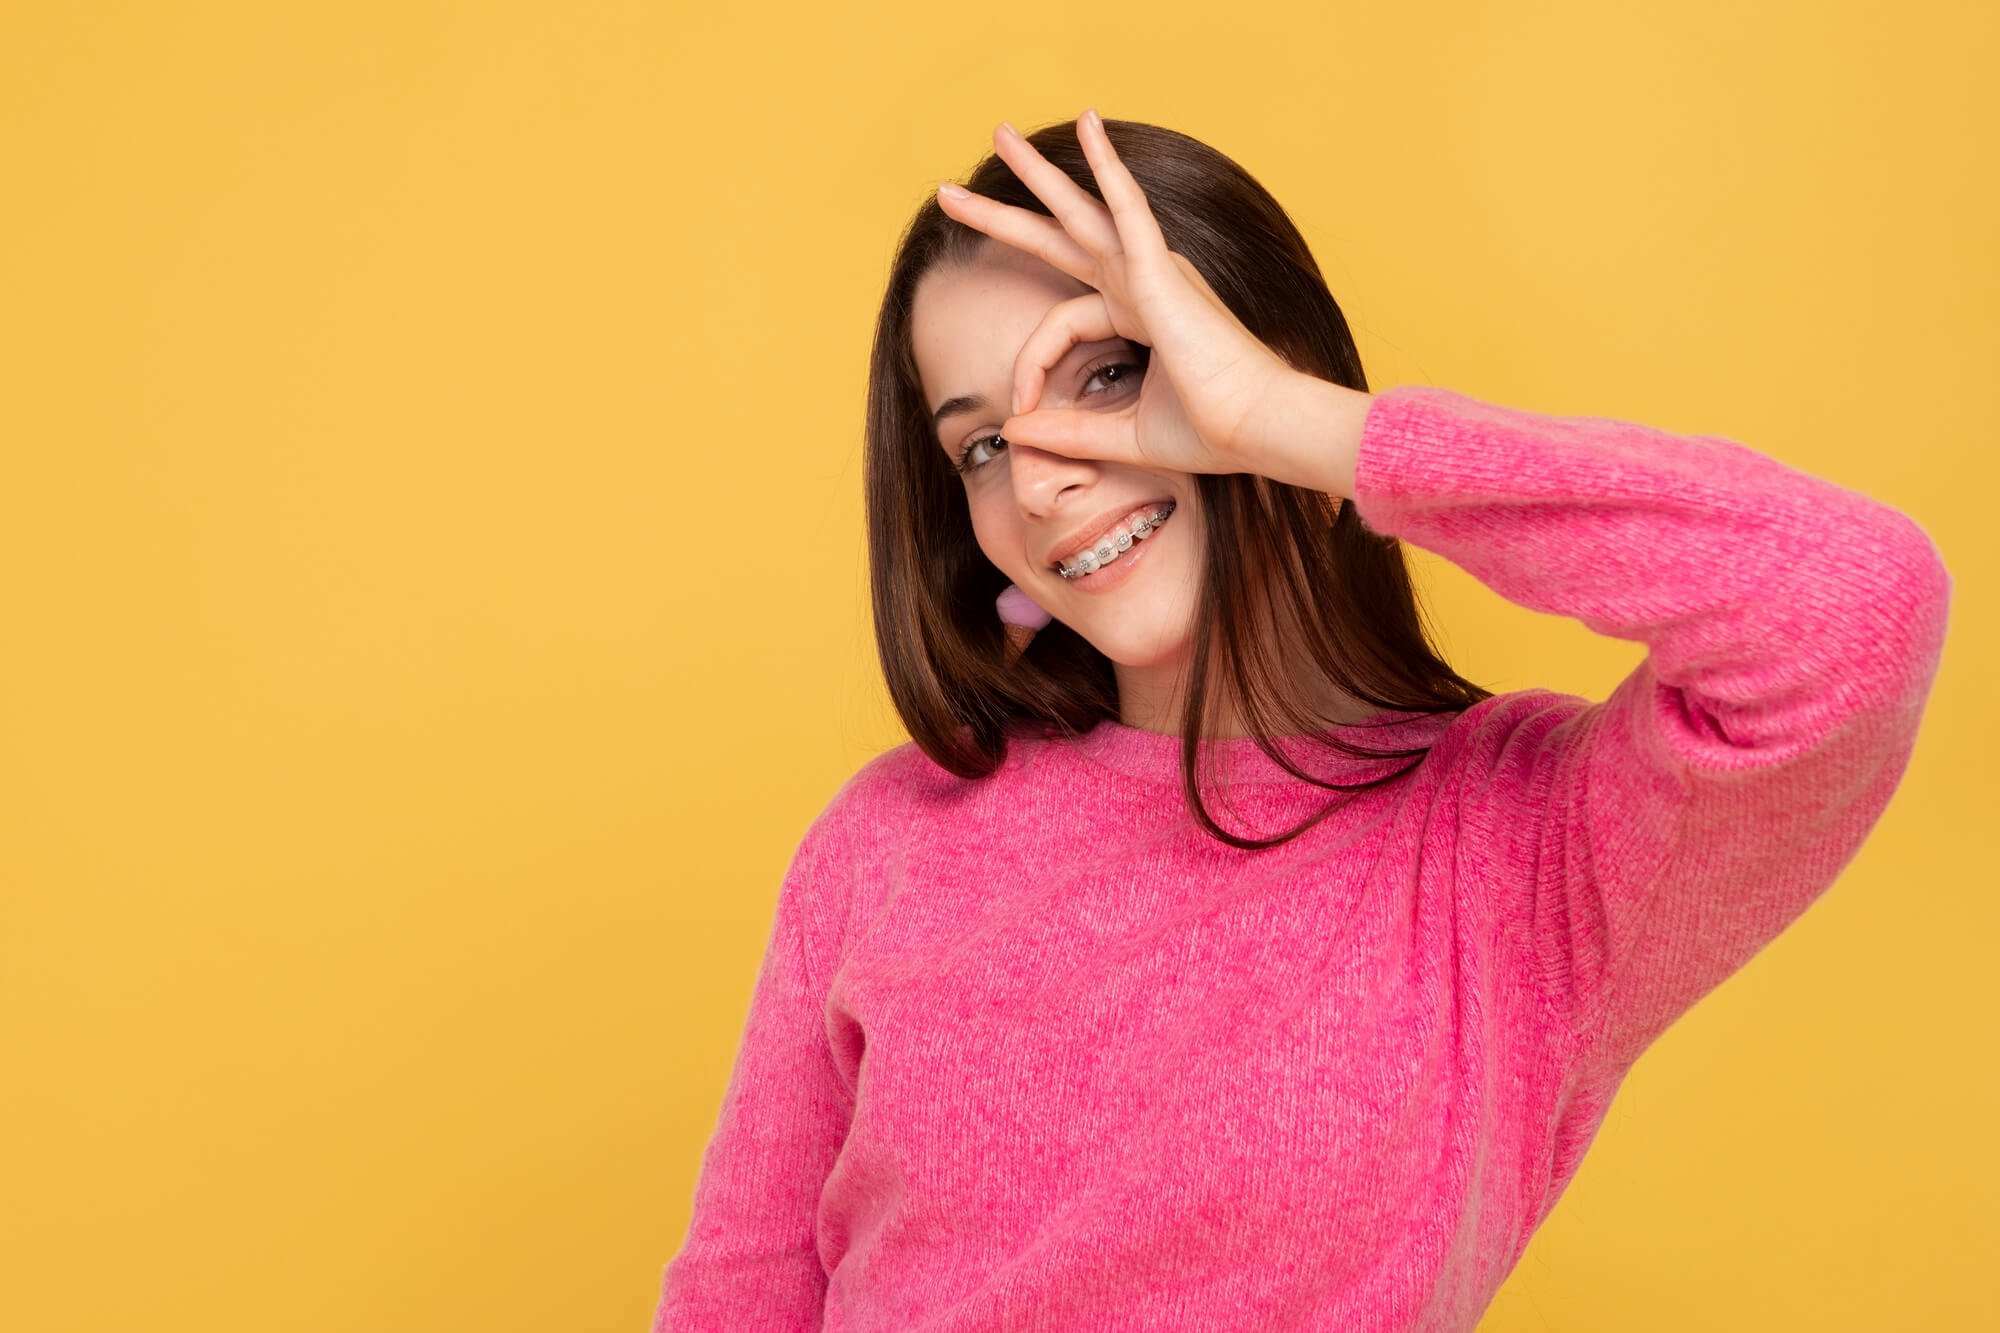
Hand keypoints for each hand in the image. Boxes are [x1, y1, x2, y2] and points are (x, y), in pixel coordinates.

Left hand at [935, 110, 1321, 481]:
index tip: (1018, 412)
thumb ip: (1068, 430)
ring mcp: (1153, 270)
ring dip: (1037, 172)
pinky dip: (1108, 166)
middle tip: (952, 191)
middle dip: (1007, 213)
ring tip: (998, 133)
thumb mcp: (1121, 433)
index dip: (1029, 367)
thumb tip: (1012, 430)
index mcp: (1140, 317)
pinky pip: (1127, 207)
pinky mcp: (1163, 271)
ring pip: (1081, 209)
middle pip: (1061, 237)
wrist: (1258, 429)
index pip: (1059, 324)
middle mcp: (1143, 283)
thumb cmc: (1210, 432)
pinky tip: (1088, 125)